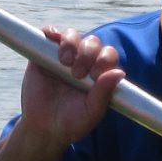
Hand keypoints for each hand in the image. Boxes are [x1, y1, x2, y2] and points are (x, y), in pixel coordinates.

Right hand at [16, 26, 122, 148]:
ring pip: (72, 35)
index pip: (108, 55)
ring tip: (65, 62)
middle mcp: (83, 62)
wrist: (42, 129)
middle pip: (92, 42)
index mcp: (99, 74)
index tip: (94, 75)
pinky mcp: (43, 54)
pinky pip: (49, 34)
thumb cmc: (71, 123)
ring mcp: (63, 57)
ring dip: (71, 43)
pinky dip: (51, 31)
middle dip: (88, 53)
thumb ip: (104, 93)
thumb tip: (119, 72)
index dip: (104, 59)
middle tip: (77, 74)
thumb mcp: (91, 112)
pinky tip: (50, 36)